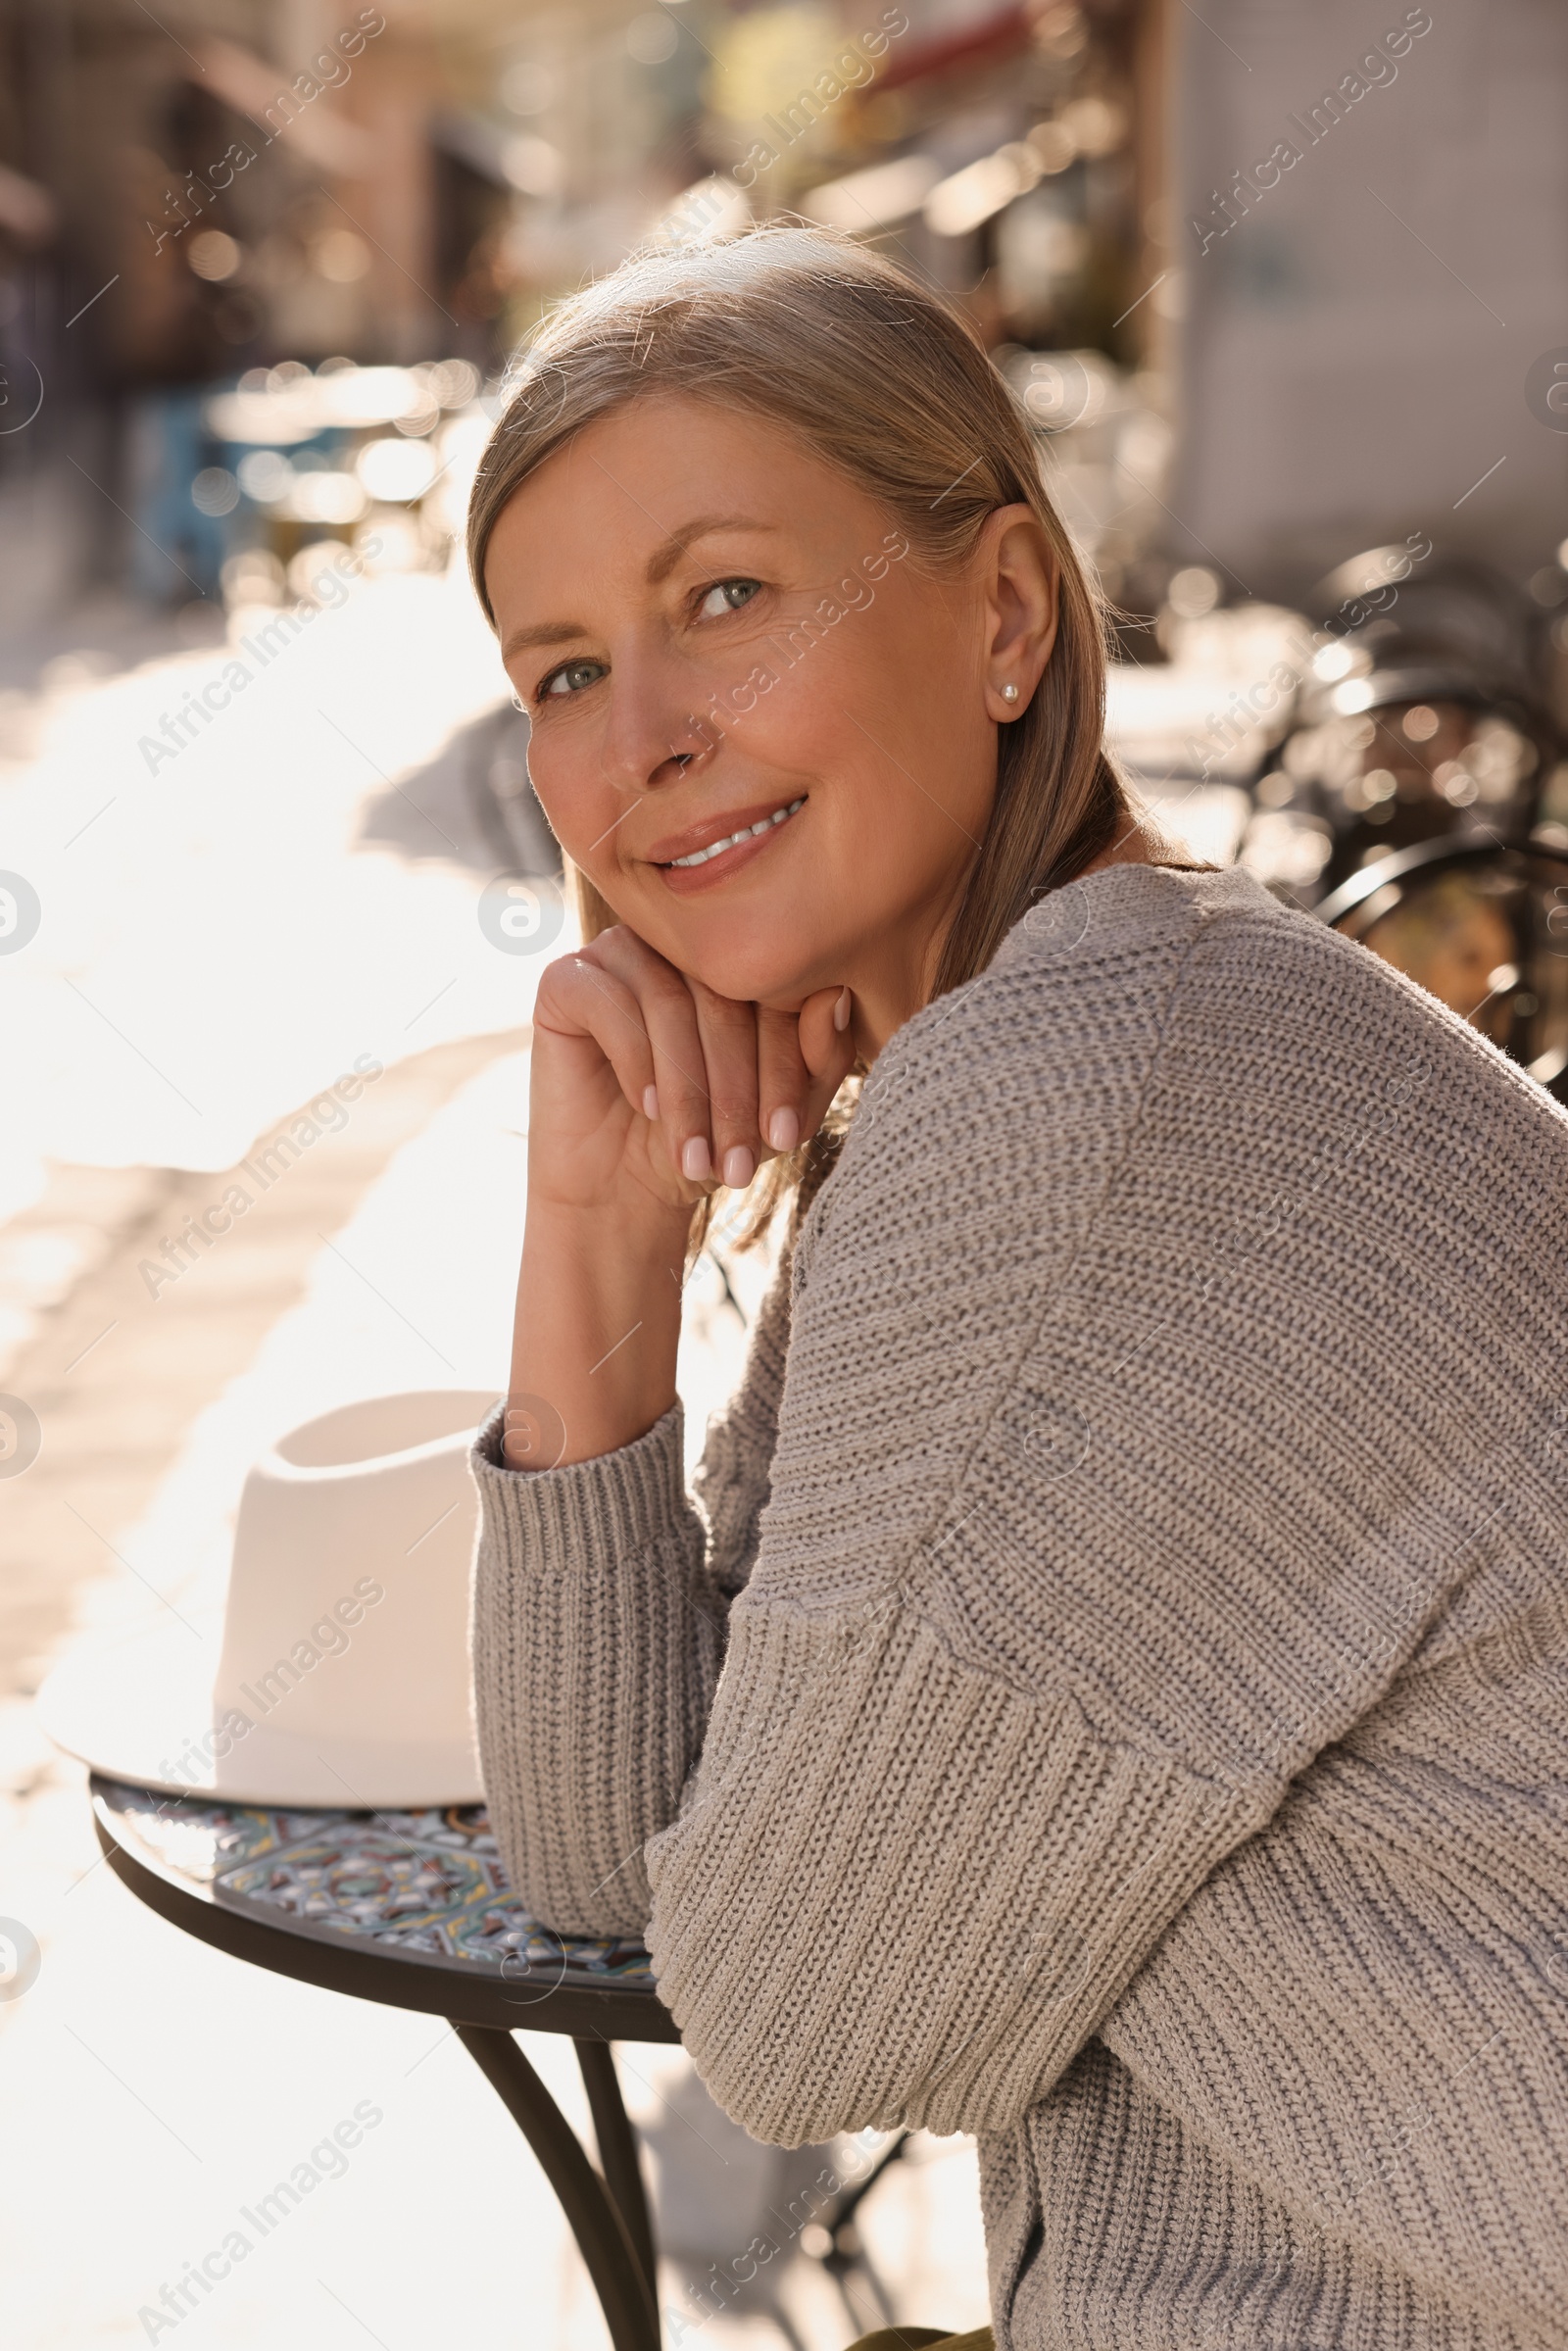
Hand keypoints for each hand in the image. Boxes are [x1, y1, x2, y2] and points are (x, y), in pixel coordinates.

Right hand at [527, 925, 857, 1225]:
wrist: (621, 1189)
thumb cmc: (710, 1142)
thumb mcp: (778, 1113)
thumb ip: (818, 1059)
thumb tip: (833, 998)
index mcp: (738, 957)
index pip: (774, 987)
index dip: (786, 1063)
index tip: (788, 1137)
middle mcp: (678, 943)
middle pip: (722, 994)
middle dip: (737, 1086)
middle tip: (740, 1160)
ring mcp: (619, 952)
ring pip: (668, 1002)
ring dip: (688, 1089)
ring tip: (697, 1156)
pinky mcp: (565, 979)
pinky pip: (609, 1003)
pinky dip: (636, 1060)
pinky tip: (647, 1108)